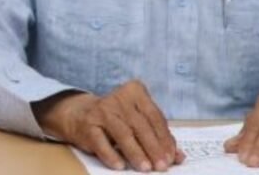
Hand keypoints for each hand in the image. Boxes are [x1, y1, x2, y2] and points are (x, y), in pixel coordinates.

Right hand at [33, 81, 182, 171]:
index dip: (164, 138)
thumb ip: (157, 136)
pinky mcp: (87, 125)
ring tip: (145, 168)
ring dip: (136, 152)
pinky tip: (120, 165)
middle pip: (140, 125)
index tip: (172, 156)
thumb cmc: (117, 119)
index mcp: (134, 92)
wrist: (80, 114)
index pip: (154, 116)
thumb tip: (179, 157)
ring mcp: (101, 111)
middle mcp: (118, 98)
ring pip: (122, 133)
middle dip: (153, 147)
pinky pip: (101, 142)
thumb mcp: (138, 121)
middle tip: (162, 165)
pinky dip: (111, 155)